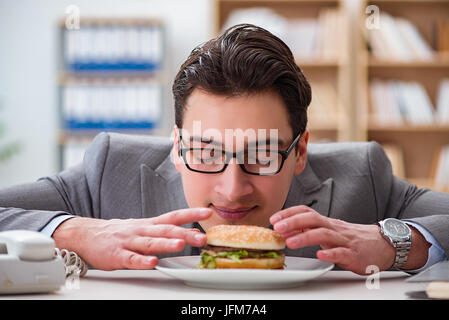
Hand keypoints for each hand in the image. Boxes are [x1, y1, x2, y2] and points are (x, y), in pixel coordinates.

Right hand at [53, 208, 211, 270]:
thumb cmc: (119, 233)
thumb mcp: (144, 228)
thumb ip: (166, 231)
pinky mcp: (116, 255)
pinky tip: (152, 262)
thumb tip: (192, 233)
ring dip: (166, 244)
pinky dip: (142, 261)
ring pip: (150, 242)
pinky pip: (131, 259)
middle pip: (165, 230)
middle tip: (201, 237)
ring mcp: (128, 242)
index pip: (173, 216)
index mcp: (149, 224)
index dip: (191, 214)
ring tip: (181, 245)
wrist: (86, 235)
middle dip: (185, 233)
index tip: (207, 212)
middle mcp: (141, 230)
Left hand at [270, 205, 427, 274]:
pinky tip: (320, 256)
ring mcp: (344, 241)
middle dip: (293, 222)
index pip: (306, 212)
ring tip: (290, 242)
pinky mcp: (354, 254)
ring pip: (324, 235)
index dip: (289, 213)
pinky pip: (341, 253)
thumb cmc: (352, 239)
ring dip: (305, 238)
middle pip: (312, 219)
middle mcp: (334, 228)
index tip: (274, 218)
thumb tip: (287, 228)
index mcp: (327, 223)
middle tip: (277, 228)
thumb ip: (310, 230)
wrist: (383, 245)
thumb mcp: (330, 231)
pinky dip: (330, 254)